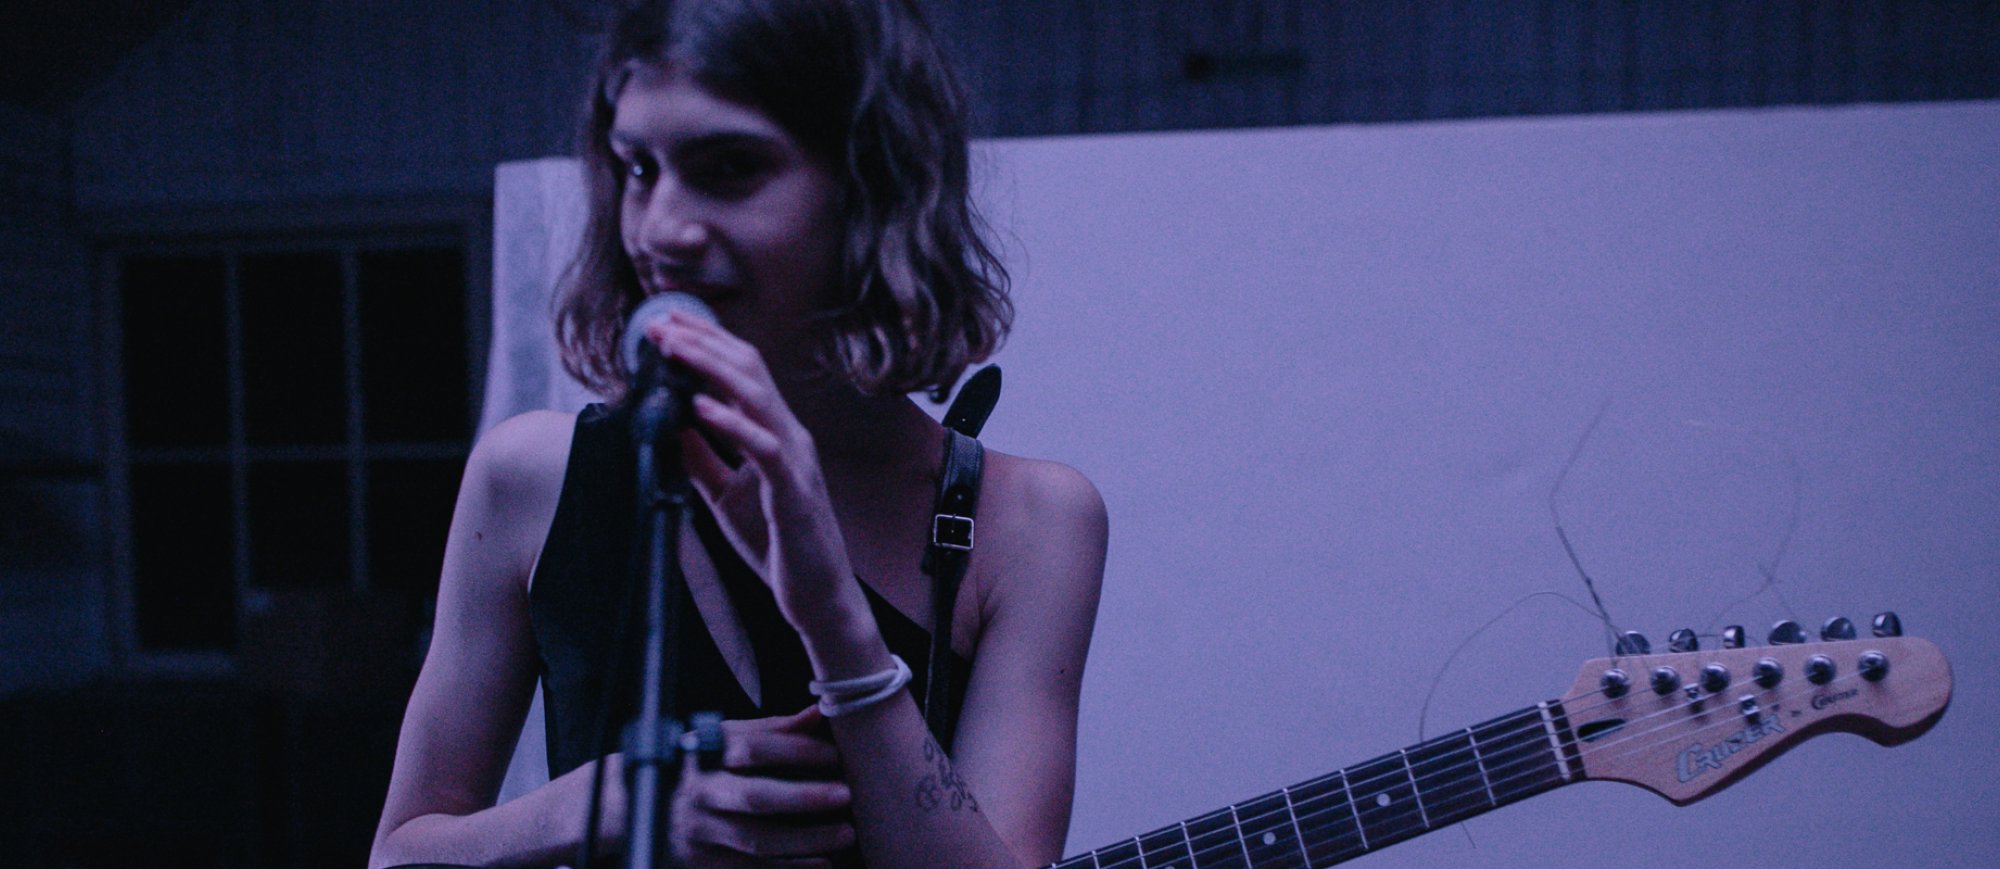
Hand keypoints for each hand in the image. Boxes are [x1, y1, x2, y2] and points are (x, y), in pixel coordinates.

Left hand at [650, 312, 854, 628]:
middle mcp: (790, 437)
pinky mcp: (793, 492)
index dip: (706, 343)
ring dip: (711, 367)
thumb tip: (671, 422)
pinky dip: (732, 423)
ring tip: (673, 348)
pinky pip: (764, 448)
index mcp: (775, 435)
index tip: (665, 324)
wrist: (819, 597)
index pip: (742, 373)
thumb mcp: (726, 495)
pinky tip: (701, 407)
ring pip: (757, 396)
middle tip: (659, 322)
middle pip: (749, 370)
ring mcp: (795, 461)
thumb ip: (703, 458)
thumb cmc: (779, 545)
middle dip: (702, 341)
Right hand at [670, 706, 854, 867]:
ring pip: (758, 840)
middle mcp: (702, 794)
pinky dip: (792, 868)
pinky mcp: (708, 865)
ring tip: (846, 833)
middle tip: (846, 794)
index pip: (754, 748)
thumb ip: (772, 730)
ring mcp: (702, 833)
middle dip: (804, 797)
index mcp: (708, 755)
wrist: (654, 814)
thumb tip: (818, 713)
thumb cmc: (705, 769)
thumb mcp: (728, 741)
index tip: (835, 756)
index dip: (798, 750)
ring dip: (807, 839)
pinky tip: (823, 863)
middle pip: (755, 796)